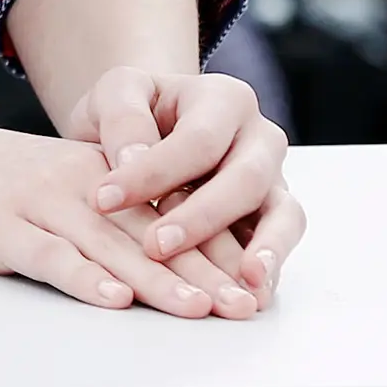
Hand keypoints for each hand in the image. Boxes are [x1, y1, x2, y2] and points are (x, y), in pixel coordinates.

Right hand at [0, 112, 260, 318]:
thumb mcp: (58, 185)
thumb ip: (106, 214)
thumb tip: (166, 258)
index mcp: (99, 174)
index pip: (169, 213)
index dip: (214, 250)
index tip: (253, 283)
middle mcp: (78, 185)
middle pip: (153, 232)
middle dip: (205, 271)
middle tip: (245, 306)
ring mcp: (39, 204)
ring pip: (111, 245)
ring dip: (159, 280)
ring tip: (200, 309)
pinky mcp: (1, 228)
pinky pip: (49, 255)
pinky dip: (83, 278)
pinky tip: (113, 299)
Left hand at [71, 65, 299, 307]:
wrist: (151, 129)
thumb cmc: (133, 113)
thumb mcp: (115, 94)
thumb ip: (122, 119)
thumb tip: (133, 159)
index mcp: (223, 99)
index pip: (196, 140)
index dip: (152, 173)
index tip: (104, 201)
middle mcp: (259, 137)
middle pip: (245, 178)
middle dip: (201, 217)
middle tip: (155, 246)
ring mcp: (273, 180)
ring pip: (282, 212)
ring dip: (264, 248)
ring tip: (245, 280)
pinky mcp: (273, 218)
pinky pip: (282, 243)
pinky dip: (271, 267)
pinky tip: (252, 292)